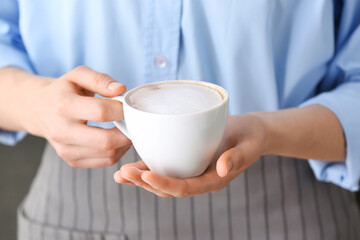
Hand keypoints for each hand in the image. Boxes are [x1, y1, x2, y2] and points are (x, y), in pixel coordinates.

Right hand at [24, 66, 131, 167]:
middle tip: (134, 123)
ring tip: (126, 130)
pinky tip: (117, 140)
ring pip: (108, 155)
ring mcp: (66, 149)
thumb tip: (120, 89)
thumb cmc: (64, 90)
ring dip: (124, 143)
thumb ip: (100, 79)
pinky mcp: (72, 160)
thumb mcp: (78, 75)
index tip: (129, 106)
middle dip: (127, 133)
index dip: (122, 110)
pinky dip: (118, 152)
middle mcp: (62, 131)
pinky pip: (105, 162)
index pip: (101, 112)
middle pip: (106, 141)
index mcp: (64, 106)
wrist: (38, 109)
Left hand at [113, 114, 265, 196]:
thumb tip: (222, 169)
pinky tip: (133, 165)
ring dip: (141, 179)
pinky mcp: (187, 161)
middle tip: (123, 173)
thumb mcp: (249, 145)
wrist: (251, 133)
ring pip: (163, 181)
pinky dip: (148, 168)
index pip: (185, 188)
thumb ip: (237, 157)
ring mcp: (192, 171)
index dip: (164, 184)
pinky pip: (166, 168)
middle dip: (144, 183)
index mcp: (213, 180)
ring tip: (120, 174)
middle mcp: (199, 179)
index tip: (145, 176)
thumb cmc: (251, 137)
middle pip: (169, 188)